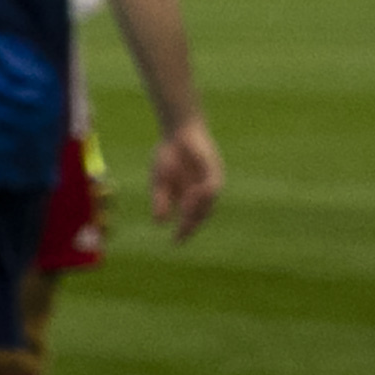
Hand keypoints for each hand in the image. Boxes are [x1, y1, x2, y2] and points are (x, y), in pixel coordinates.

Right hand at [146, 119, 226, 242]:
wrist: (177, 132)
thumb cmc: (168, 156)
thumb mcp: (159, 181)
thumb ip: (160, 200)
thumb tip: (159, 222)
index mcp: (189, 198)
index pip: (189, 220)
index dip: (183, 232)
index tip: (175, 243)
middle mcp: (202, 194)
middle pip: (200, 215)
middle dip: (191, 225)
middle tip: (181, 235)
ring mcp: (209, 183)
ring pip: (208, 204)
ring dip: (198, 211)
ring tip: (185, 215)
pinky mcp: (215, 171)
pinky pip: (213, 186)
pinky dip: (204, 194)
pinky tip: (194, 195)